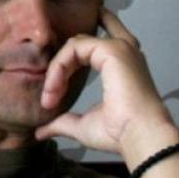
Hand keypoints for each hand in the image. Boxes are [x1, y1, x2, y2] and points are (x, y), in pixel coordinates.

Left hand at [35, 9, 176, 154]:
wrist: (138, 137)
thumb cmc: (118, 133)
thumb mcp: (82, 125)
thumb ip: (62, 122)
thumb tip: (40, 132)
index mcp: (120, 66)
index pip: (90, 46)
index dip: (64, 67)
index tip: (52, 98)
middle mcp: (123, 52)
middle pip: (80, 41)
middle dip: (59, 67)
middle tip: (49, 96)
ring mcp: (119, 48)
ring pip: (74, 45)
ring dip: (56, 70)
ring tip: (50, 96)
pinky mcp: (111, 50)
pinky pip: (73, 48)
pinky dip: (59, 67)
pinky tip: (54, 88)